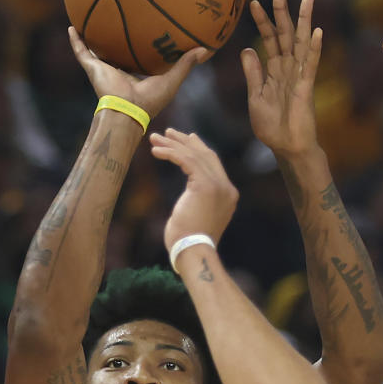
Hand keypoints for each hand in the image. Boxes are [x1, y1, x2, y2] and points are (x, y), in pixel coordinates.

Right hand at [68, 27, 206, 120]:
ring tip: (89, 18)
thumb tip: (205, 49)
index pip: (138, 58)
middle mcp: (119, 71)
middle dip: (115, 38)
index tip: (146, 29)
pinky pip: (82, 51)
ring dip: (92, 37)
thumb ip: (186, 64)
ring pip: (96, 50)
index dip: (141, 45)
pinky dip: (76, 40)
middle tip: (117, 17)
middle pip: (116, 51)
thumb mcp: (171, 79)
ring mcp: (104, 69)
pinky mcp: (93, 68)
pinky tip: (72, 26)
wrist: (127, 111)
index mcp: (136, 75)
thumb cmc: (150, 101)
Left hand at [149, 129, 238, 252]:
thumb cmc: (189, 242)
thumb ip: (199, 202)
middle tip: (168, 132)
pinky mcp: (205, 185)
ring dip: (172, 144)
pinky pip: (185, 160)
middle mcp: (226, 187)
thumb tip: (191, 198)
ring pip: (194, 155)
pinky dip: (169, 153)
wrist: (194, 251)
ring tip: (154, 138)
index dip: (199, 149)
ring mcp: (218, 185)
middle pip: (206, 155)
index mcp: (228, 195)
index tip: (186, 139)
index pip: (214, 164)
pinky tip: (155, 151)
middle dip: (186, 141)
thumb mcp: (197, 217)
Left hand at [242, 0, 322, 158]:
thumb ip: (253, 75)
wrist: (287, 149)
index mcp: (273, 71)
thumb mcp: (255, 99)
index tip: (253, 2)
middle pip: (286, 33)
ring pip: (302, 42)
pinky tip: (318, 32)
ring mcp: (299, 76)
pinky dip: (315, 48)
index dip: (262, 21)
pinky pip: (311, 64)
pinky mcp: (307, 87)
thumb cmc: (272, 128)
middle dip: (283, 10)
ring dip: (305, 20)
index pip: (268, 39)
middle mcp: (288, 68)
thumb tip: (246, 49)